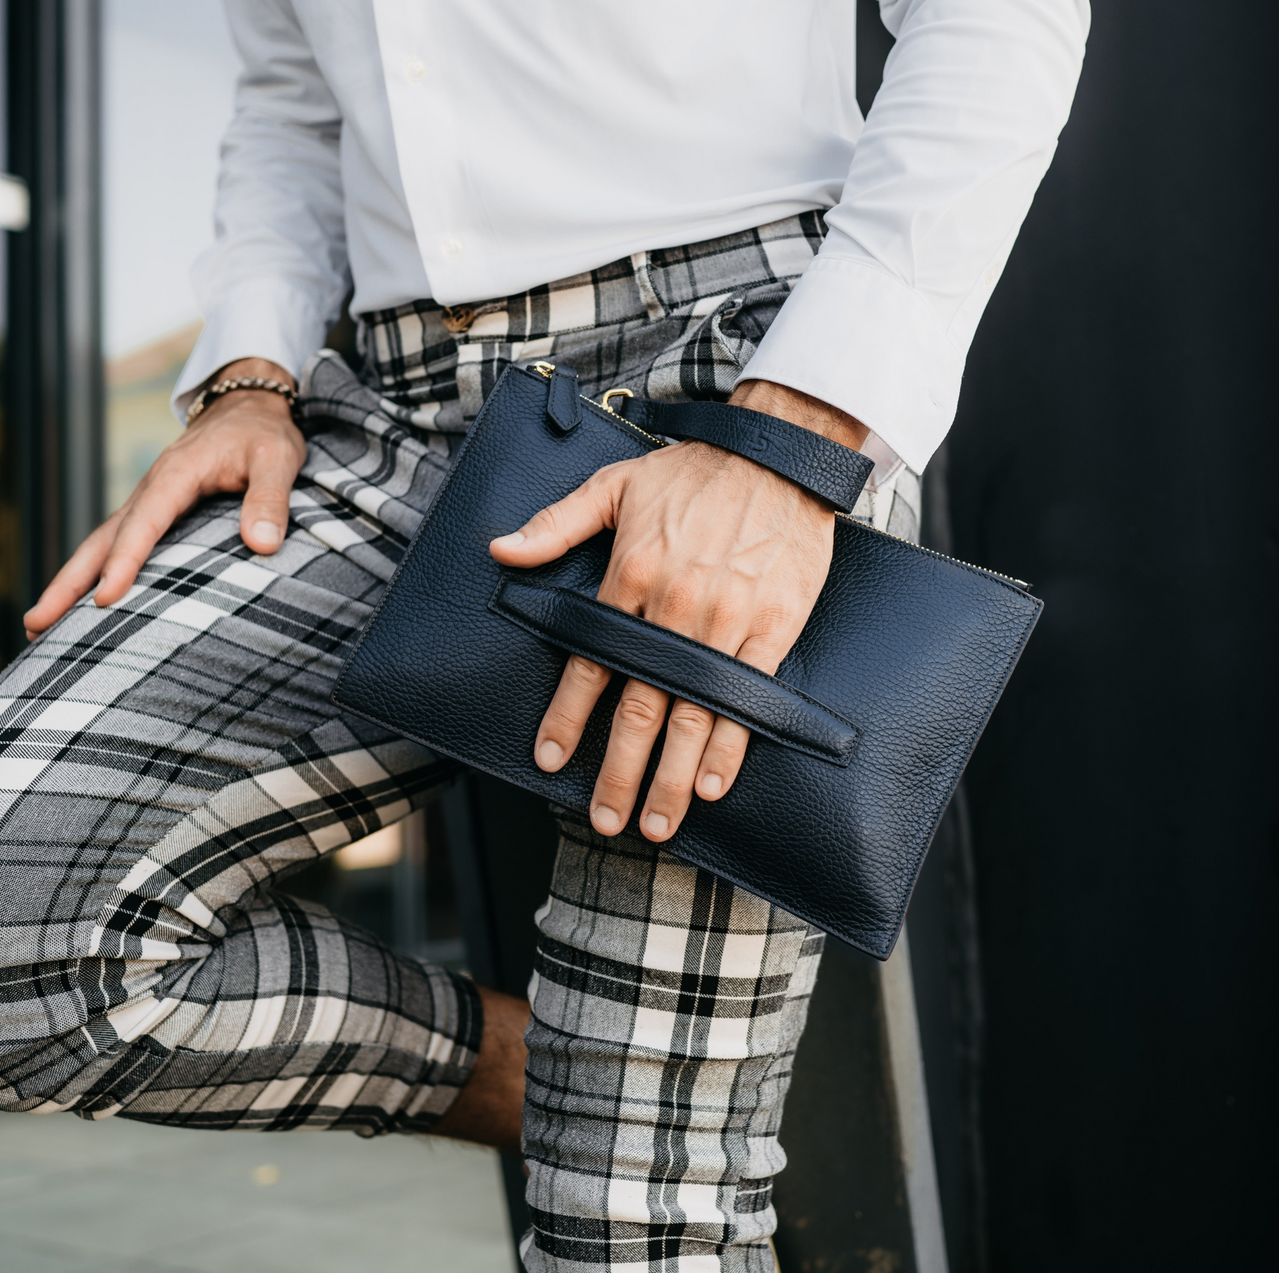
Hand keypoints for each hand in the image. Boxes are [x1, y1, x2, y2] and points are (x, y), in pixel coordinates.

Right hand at [24, 358, 304, 639]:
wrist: (249, 408)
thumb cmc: (264, 433)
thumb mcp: (278, 458)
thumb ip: (270, 499)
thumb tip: (262, 545)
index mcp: (176, 474)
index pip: (145, 523)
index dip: (125, 561)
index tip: (106, 599)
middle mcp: (151, 489)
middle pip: (102, 539)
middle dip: (68, 583)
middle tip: (36, 625)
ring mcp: (147, 500)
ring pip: (100, 544)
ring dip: (69, 584)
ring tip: (38, 628)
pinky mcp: (154, 510)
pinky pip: (117, 543)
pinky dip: (93, 572)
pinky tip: (81, 605)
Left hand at [489, 380, 866, 842]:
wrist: (778, 455)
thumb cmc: (694, 471)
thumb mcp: (615, 485)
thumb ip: (556, 523)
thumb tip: (500, 550)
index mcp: (630, 575)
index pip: (590, 660)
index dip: (566, 716)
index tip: (549, 758)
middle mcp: (674, 607)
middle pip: (638, 705)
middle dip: (617, 771)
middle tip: (605, 819)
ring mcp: (724, 623)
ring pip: (691, 714)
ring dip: (670, 777)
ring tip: (655, 823)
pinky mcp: (770, 629)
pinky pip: (744, 699)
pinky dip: (728, 746)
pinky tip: (711, 783)